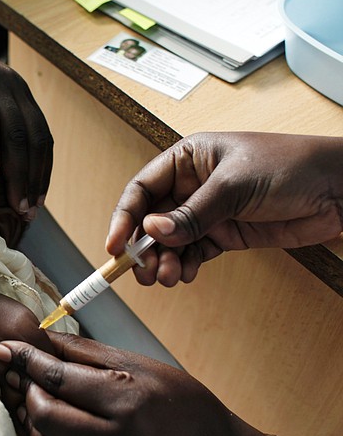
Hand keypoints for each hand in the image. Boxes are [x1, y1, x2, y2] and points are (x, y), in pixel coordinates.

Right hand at [0, 33, 52, 217]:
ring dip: (17, 170)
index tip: (37, 202)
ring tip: (14, 200)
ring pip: (15, 132)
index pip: (42, 140)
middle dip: (33, 179)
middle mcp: (13, 86)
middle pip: (34, 140)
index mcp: (19, 95)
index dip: (42, 173)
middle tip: (28, 210)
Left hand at [0, 332, 262, 435]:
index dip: (25, 360)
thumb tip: (35, 336)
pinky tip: (55, 432)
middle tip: (30, 381)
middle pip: (45, 417)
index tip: (6, 349)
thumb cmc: (170, 393)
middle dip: (28, 394)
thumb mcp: (131, 361)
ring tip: (39, 405)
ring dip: (35, 424)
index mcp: (126, 397)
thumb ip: (80, 351)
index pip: (58, 378)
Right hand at [106, 132, 342, 284]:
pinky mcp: (225, 233)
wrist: (341, 189)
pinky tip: (184, 274)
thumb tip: (153, 232)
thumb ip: (192, 213)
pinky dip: (184, 266)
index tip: (115, 245)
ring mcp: (207, 211)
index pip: (142, 189)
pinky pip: (192, 252)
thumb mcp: (235, 185)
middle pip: (150, 220)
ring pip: (169, 241)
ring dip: (163, 261)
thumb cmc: (292, 166)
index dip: (124, 217)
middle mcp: (192, 185)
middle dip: (142, 248)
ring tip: (167, 277)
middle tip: (142, 271)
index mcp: (188, 158)